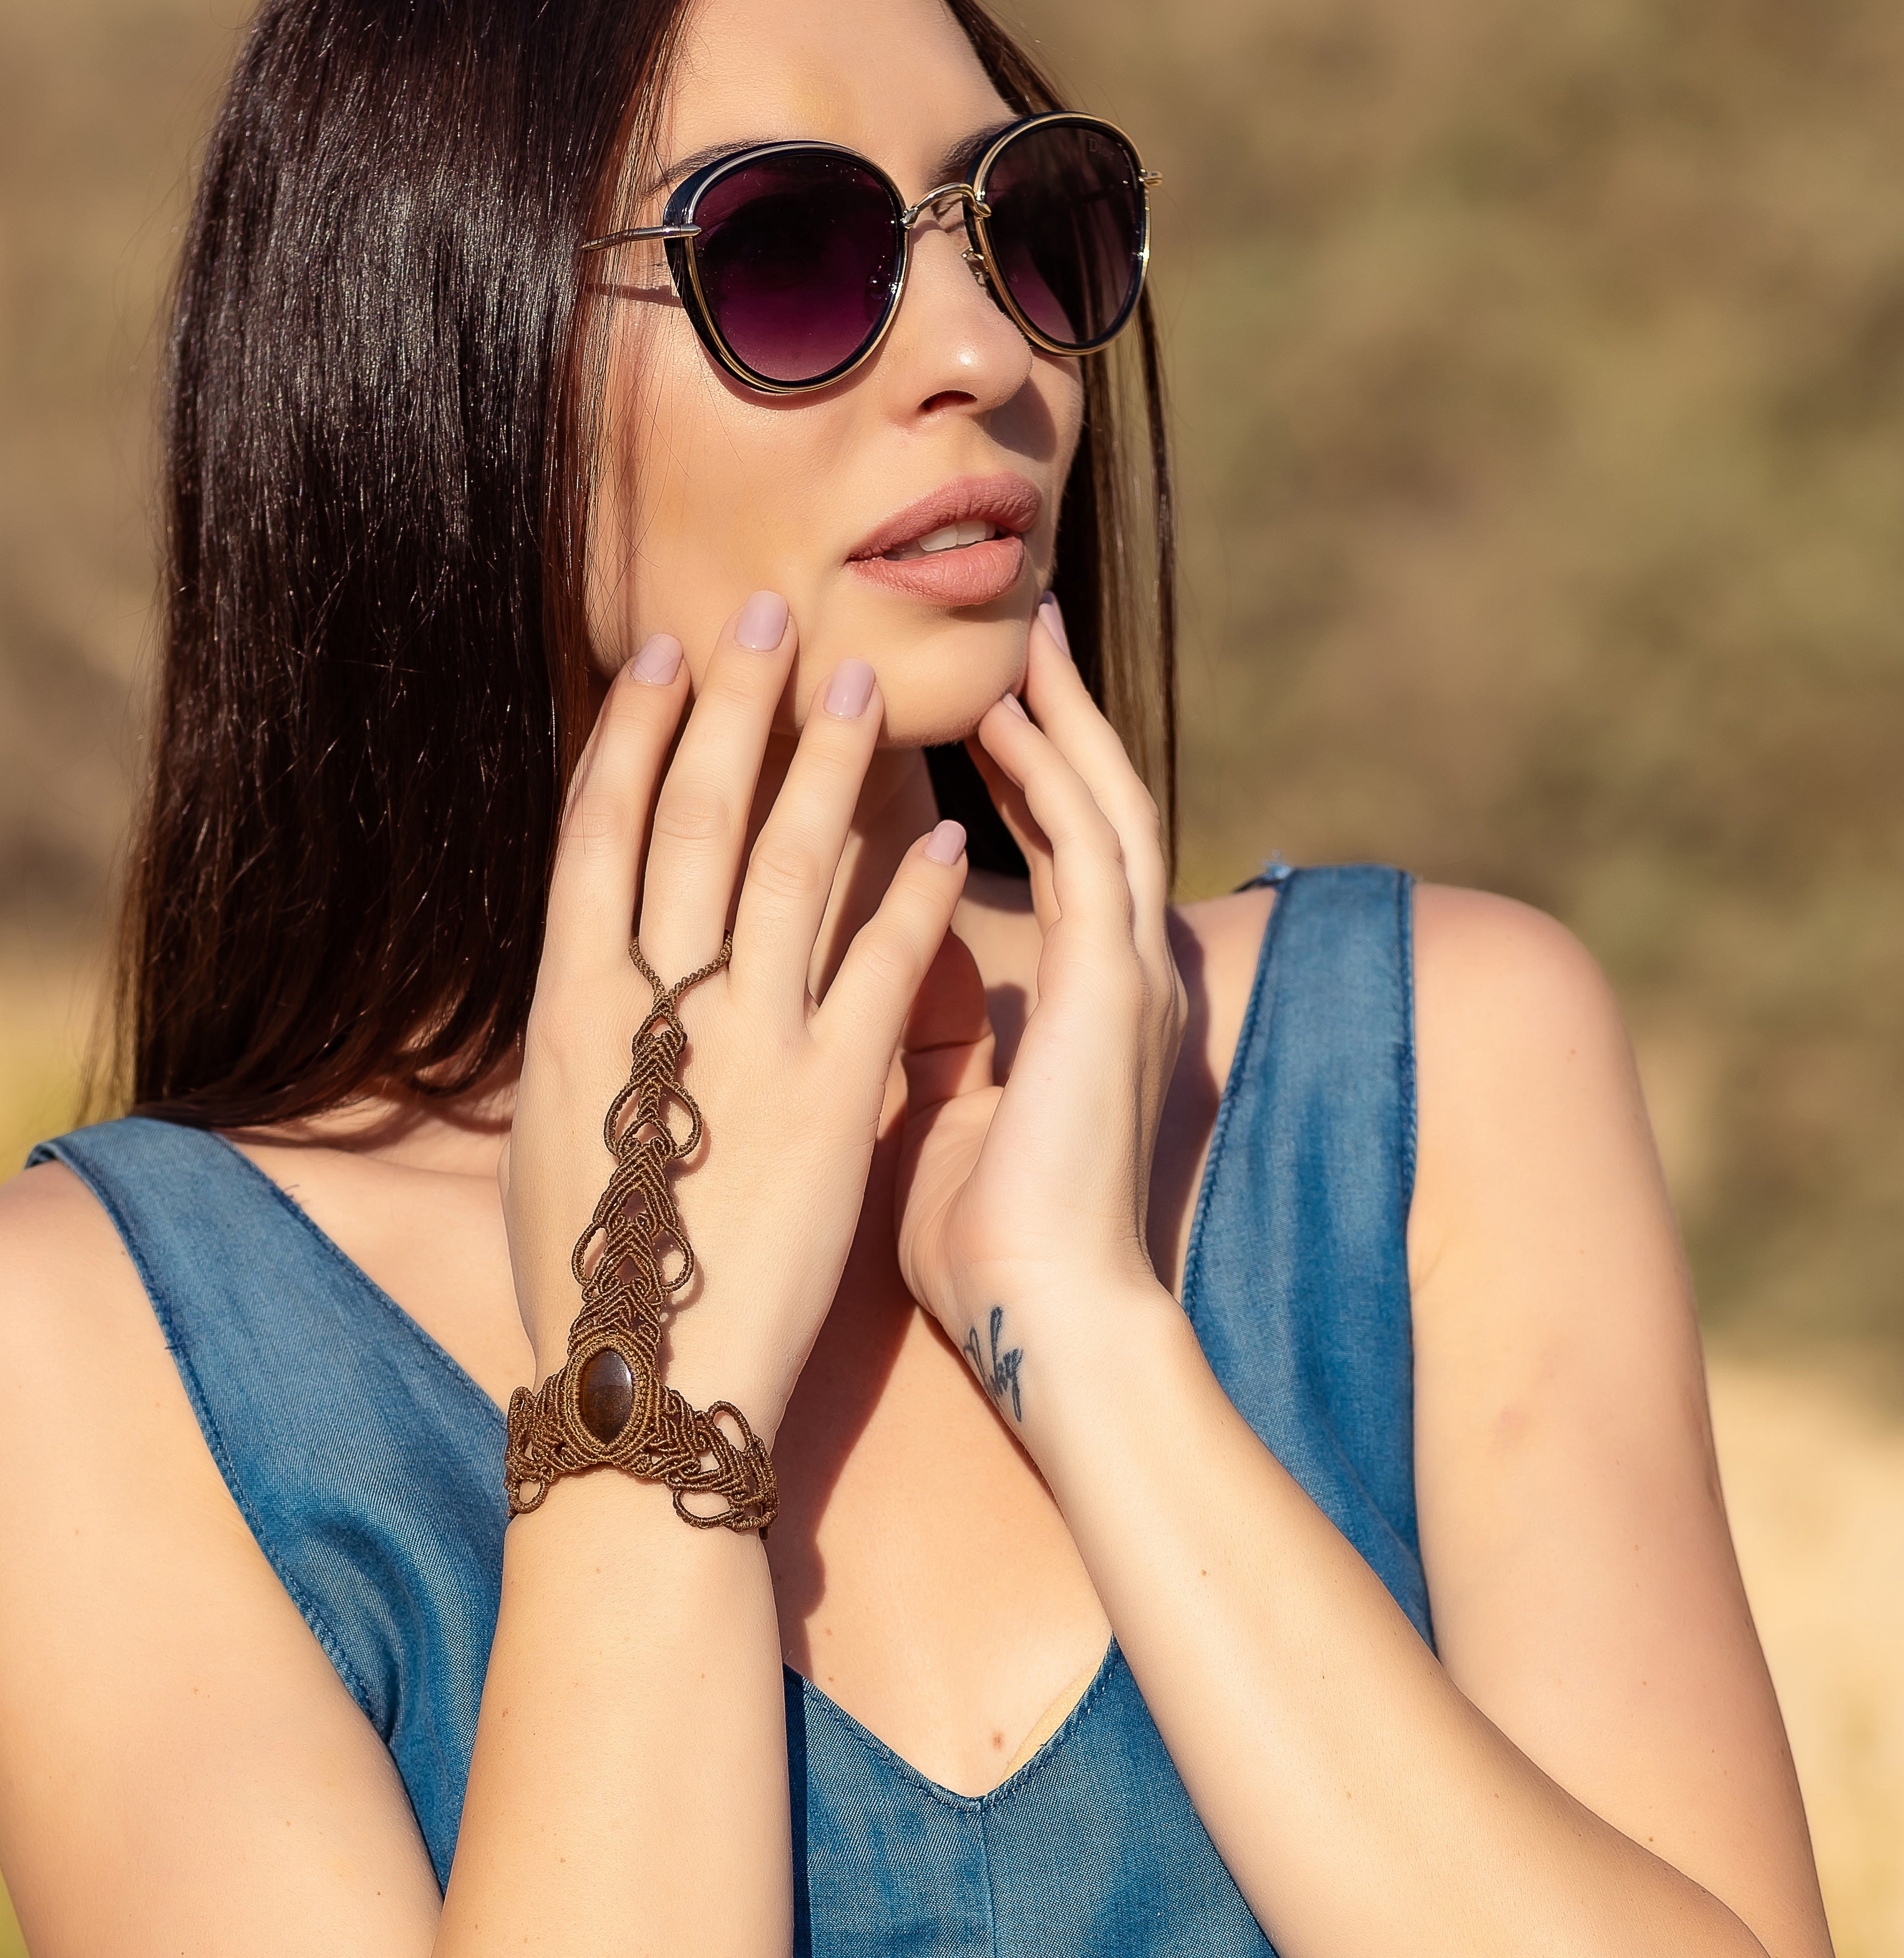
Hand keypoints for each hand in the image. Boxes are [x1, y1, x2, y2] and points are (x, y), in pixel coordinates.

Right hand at [499, 596, 970, 1442]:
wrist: (647, 1393)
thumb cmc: (584, 1275)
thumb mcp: (548, 1136)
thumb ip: (580, 1037)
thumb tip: (595, 965)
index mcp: (568, 1008)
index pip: (598, 835)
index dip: (635, 736)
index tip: (664, 657)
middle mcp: (652, 1006)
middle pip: (694, 821)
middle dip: (732, 707)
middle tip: (769, 614)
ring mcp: (746, 1045)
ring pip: (790, 870)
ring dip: (828, 769)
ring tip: (862, 690)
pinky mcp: (835, 1099)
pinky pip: (883, 972)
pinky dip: (917, 900)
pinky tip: (949, 840)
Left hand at [893, 601, 1186, 1421]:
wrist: (1043, 1325)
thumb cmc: (983, 1244)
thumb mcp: (935, 1110)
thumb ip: (910, 1035)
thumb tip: (835, 991)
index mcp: (1075, 1002)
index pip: (1053, 855)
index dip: (1019, 777)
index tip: (974, 717)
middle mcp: (1113, 972)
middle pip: (1091, 803)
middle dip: (1056, 715)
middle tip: (1020, 632)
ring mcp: (1122, 975)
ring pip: (1099, 802)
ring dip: (1057, 717)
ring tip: (1018, 639)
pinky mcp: (1109, 989)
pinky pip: (1088, 849)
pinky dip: (1049, 777)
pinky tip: (1004, 722)